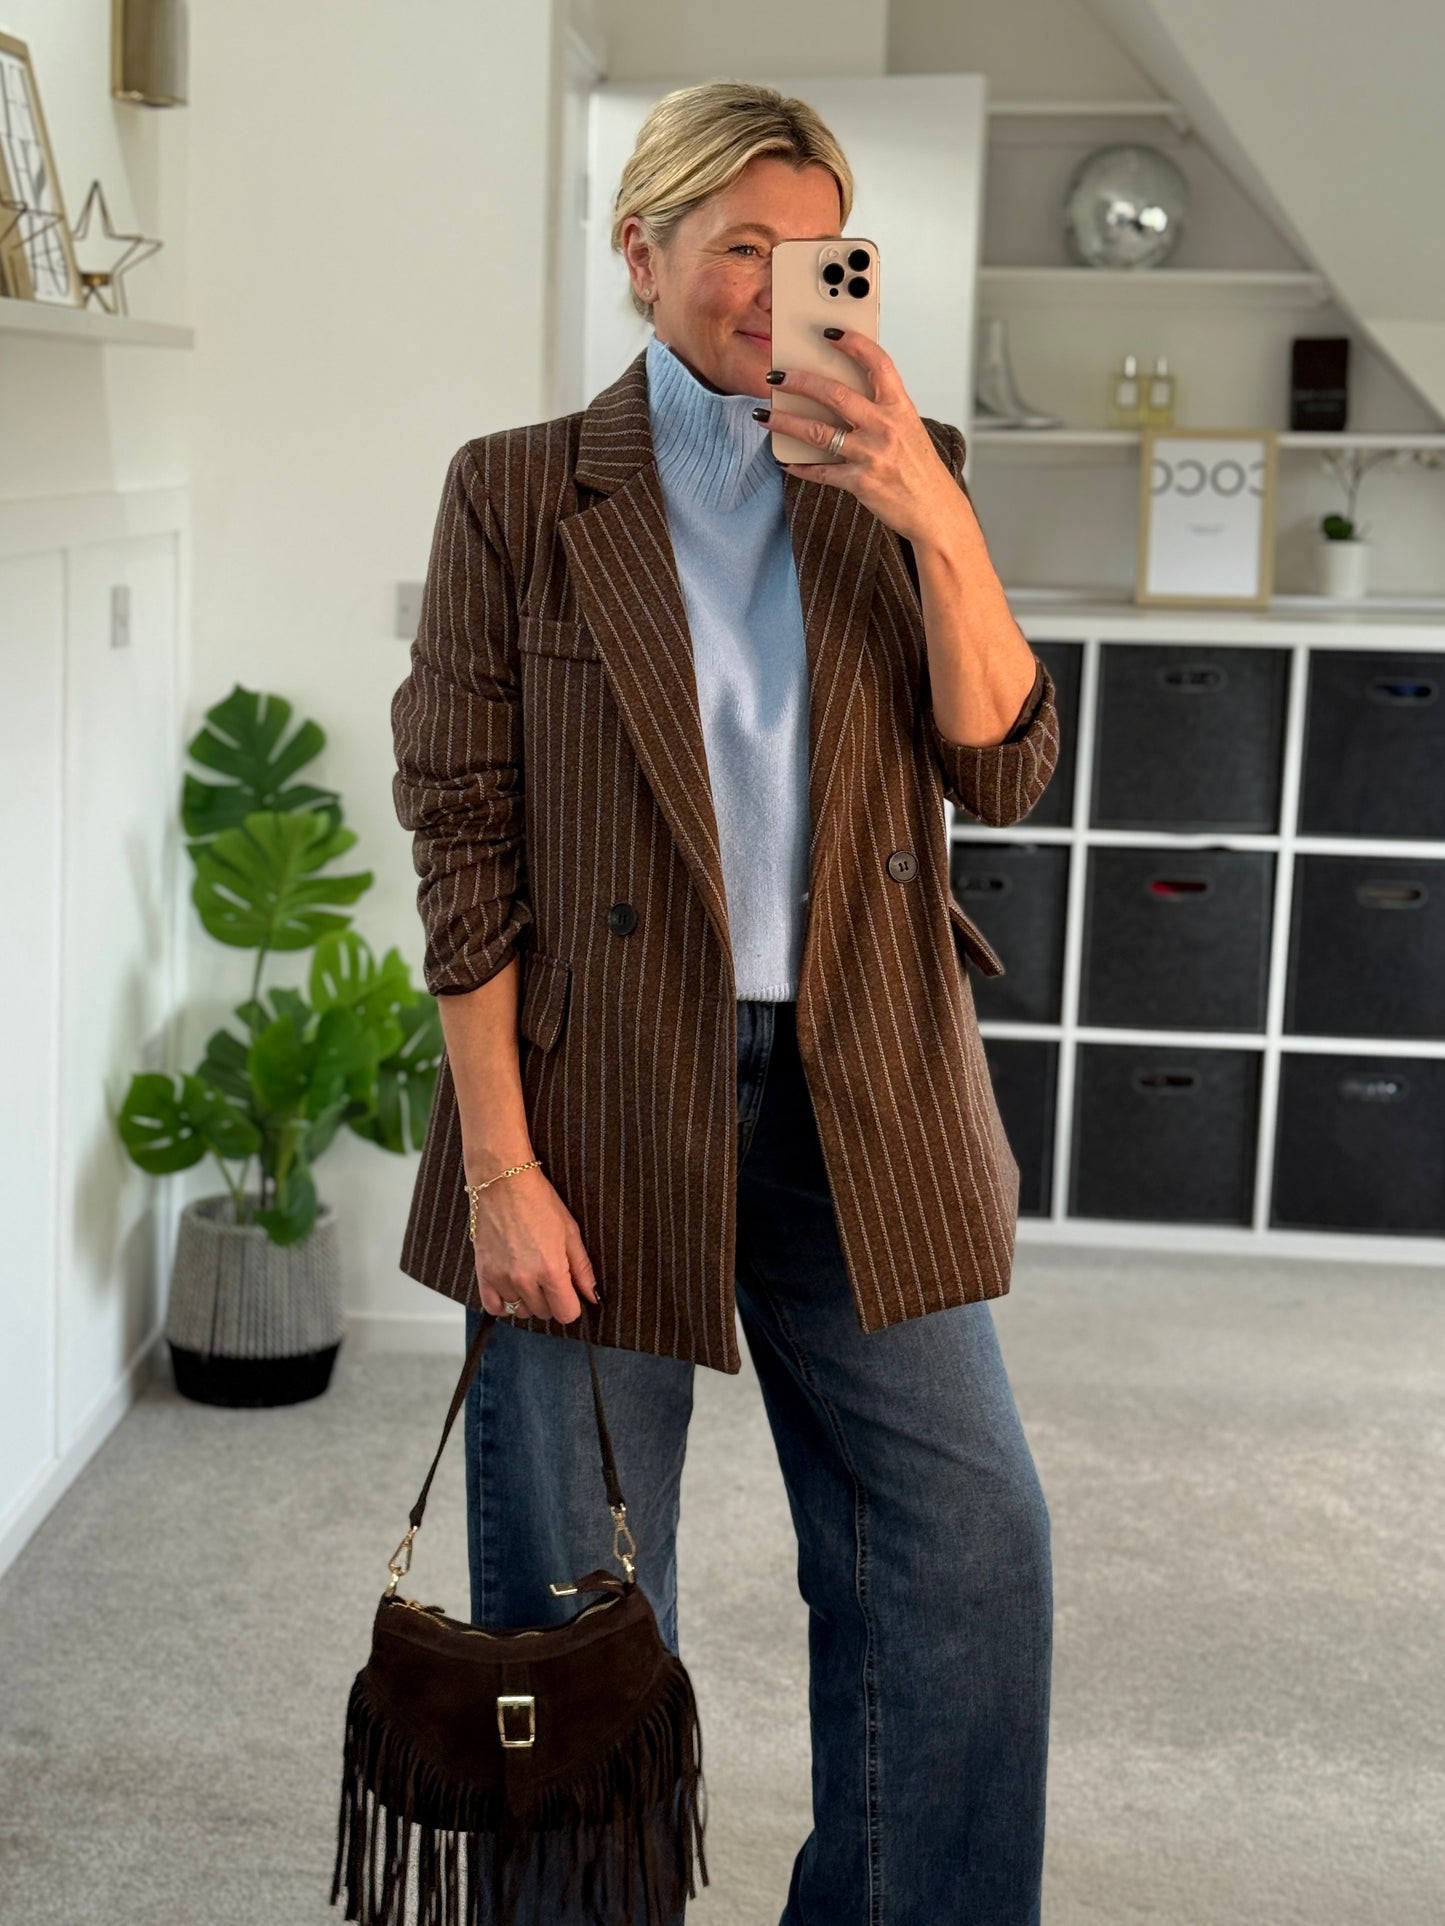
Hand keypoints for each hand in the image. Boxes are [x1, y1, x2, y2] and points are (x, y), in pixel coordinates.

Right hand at [469, 1166, 601, 1322]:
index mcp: (551, 1269)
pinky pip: (494, 1307)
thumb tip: (593, 1296)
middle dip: (551, 1299)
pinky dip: (504, 1303)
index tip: (569, 1292)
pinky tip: (511, 1287)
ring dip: (528, 1300)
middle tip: (548, 1275)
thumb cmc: (538, 1202)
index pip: (566, 1314)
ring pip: (520, 1311)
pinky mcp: (483, 1274)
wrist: (503, 1184)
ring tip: (529, 1275)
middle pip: (544, 1313)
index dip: (572, 1304)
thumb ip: (583, 1270)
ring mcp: (501, 1278)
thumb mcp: (570, 1233)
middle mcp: (525, 1279)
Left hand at [756, 328, 967, 546]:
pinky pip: (821, 472)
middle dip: (800, 381)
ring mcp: (872, 455)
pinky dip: (800, 467)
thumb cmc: (920, 470)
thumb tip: (840, 395)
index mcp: (900, 407)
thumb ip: (881, 410)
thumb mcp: (909, 429)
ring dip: (785, 422)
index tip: (829, 333)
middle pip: (835, 394)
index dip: (853, 343)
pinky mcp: (861, 482)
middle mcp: (886, 427)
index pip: (877, 363)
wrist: (935, 511)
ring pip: (818, 432)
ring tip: (763, 415)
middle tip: (776, 376)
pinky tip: (785, 461)